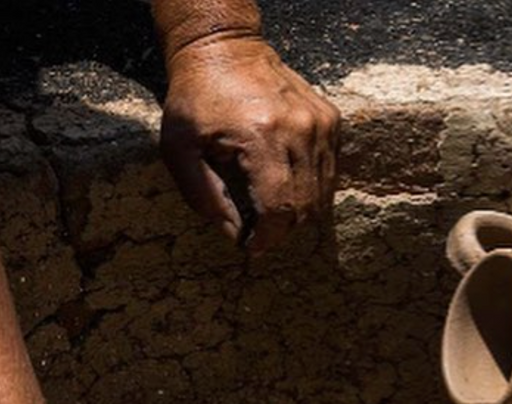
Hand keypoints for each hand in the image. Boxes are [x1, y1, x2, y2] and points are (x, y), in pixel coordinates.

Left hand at [160, 37, 339, 253]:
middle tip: (259, 231)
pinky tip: (287, 182)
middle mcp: (299, 130)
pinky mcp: (331, 120)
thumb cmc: (196, 97)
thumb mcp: (180, 148)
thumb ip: (205, 197)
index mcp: (261, 137)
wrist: (224, 47)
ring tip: (272, 210)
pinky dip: (311, 187)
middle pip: (305, 207)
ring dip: (298, 211)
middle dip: (282, 229)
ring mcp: (320, 124)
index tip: (251, 247)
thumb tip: (235, 236)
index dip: (267, 237)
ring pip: (322, 194)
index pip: (279, 209)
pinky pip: (329, 172)